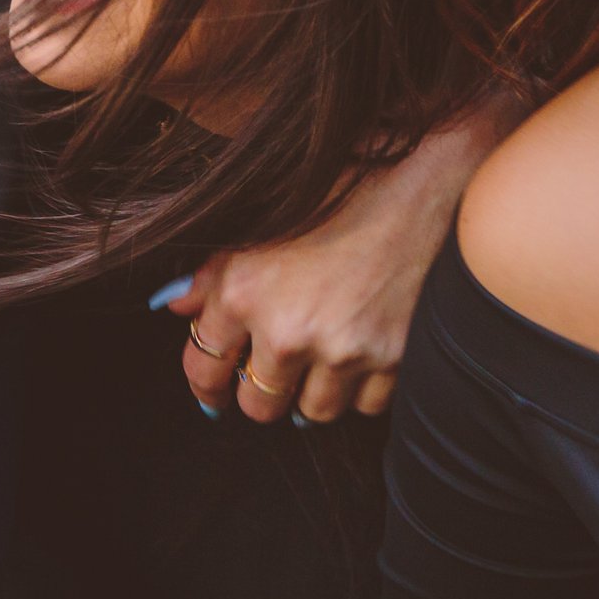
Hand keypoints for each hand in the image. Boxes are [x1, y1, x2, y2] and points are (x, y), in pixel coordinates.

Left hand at [167, 103, 512, 423]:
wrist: (422, 187)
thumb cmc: (338, 192)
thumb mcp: (261, 219)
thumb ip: (214, 269)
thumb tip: (176, 304)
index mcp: (245, 291)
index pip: (204, 366)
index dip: (204, 384)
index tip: (211, 392)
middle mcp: (289, 330)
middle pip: (256, 405)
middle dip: (258, 394)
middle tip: (268, 377)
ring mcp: (345, 351)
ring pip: (312, 412)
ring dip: (311, 392)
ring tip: (319, 357)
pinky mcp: (395, 363)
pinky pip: (365, 407)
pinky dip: (360, 390)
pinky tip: (361, 354)